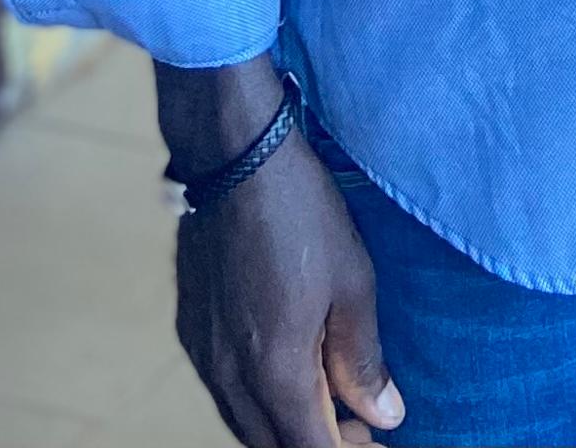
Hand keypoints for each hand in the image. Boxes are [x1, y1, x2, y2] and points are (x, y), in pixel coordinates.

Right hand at [159, 62, 404, 445]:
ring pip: (242, 422)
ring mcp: (202, 354)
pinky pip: (224, 389)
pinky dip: (258, 398)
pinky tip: (289, 368)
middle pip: (269, 446)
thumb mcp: (352, 283)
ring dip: (285, 425)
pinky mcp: (190, 328)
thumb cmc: (303, 214)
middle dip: (317, 445)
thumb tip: (385, 417)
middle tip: (362, 426)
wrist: (235, 157)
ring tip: (331, 400)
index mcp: (273, 372)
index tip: (379, 440)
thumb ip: (362, 360)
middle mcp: (228, 376)